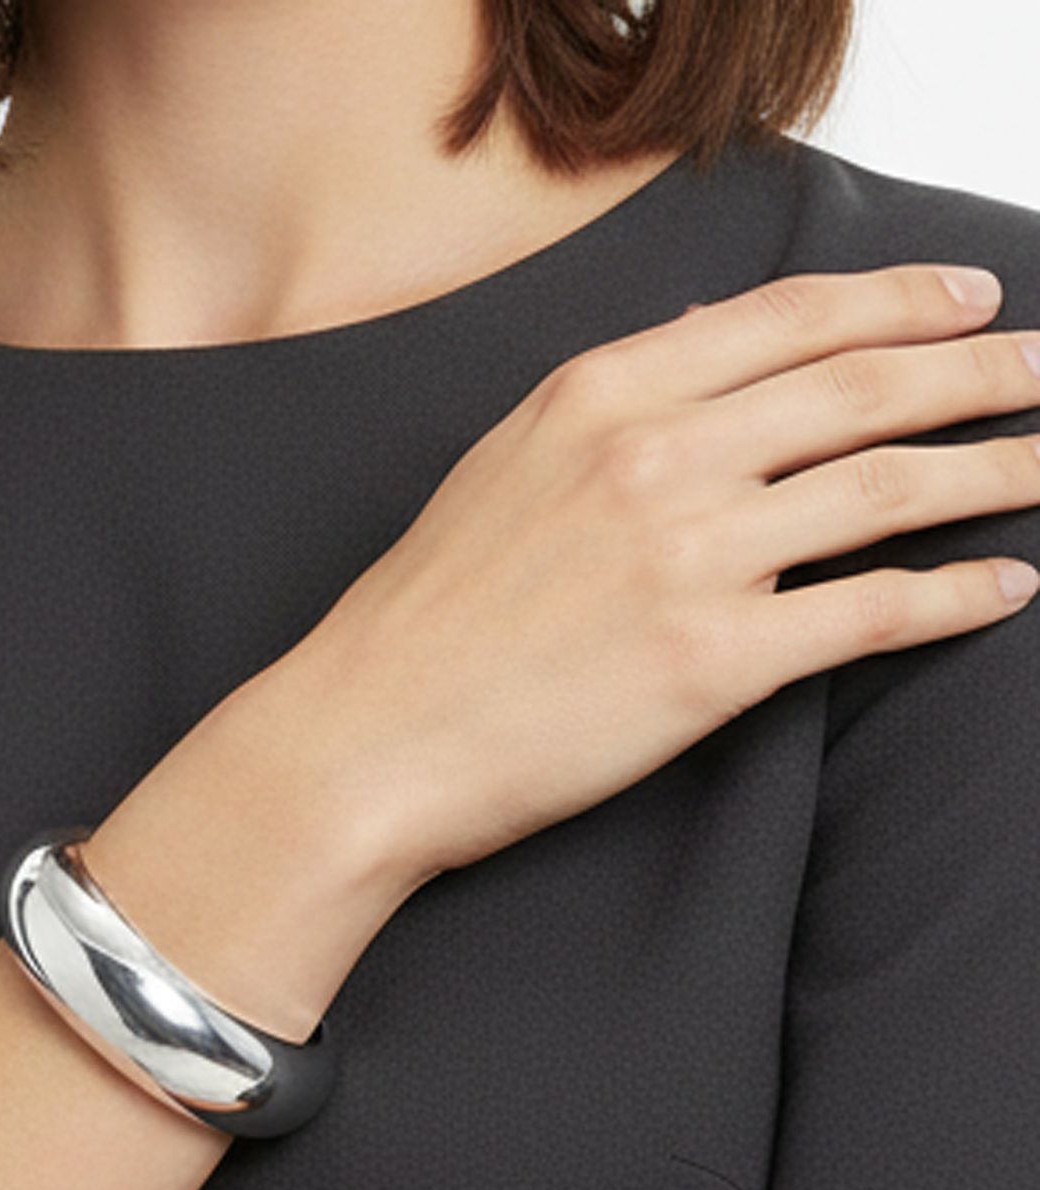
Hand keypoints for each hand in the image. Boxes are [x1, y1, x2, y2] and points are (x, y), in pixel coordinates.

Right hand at [262, 264, 1039, 878]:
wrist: (368, 735)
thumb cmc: (423, 615)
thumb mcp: (503, 464)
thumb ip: (611, 400)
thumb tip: (707, 340)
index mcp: (601, 394)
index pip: (788, 319)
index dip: (900, 302)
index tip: (970, 300)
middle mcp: (656, 455)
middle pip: (861, 389)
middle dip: (979, 373)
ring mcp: (689, 556)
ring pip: (886, 489)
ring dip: (993, 472)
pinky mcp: (712, 663)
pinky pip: (870, 611)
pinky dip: (954, 596)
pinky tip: (1006, 587)